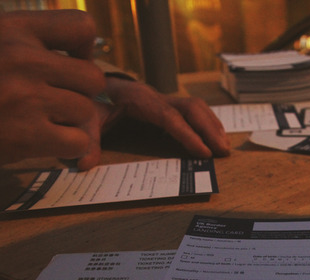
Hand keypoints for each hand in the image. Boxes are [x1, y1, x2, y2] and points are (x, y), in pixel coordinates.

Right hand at [0, 10, 104, 170]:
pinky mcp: (27, 134)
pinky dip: (70, 148)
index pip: (82, 26)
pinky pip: (78, 141)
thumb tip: (85, 60)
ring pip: (86, 111)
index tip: (72, 63)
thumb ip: (32, 47)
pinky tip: (49, 144)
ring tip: (46, 124)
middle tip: (61, 104)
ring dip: (73, 123)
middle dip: (82, 94)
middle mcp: (22, 58)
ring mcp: (26, 97)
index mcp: (12, 30)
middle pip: (93, 77)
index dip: (86, 49)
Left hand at [98, 76, 229, 161]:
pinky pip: (194, 110)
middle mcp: (156, 95)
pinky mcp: (167, 104)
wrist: (92, 85)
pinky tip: (216, 137)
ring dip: (212, 126)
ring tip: (225, 147)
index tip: (204, 152)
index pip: (169, 116)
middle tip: (223, 151)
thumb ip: (87, 141)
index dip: (187, 134)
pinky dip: (208, 123)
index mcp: (139, 99)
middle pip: (191, 107)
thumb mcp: (86, 120)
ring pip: (196, 106)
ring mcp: (164, 98)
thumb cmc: (92, 103)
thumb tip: (84, 164)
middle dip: (208, 129)